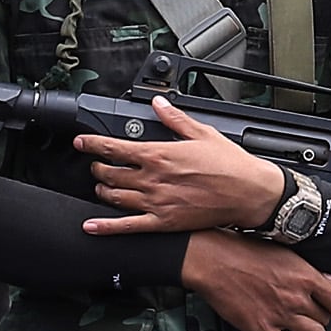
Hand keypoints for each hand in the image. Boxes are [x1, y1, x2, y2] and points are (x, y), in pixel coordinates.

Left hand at [76, 100, 290, 233]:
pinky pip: (127, 226)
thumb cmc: (230, 164)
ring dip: (102, 190)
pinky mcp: (163, 223)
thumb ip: (174, 118)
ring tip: (101, 186)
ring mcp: (156, 203)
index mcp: (159, 154)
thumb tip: (158, 104)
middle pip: (110, 173)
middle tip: (96, 165)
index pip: (114, 147)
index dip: (92, 144)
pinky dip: (106, 227)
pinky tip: (91, 226)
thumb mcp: (202, 133)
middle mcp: (152, 179)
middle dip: (97, 167)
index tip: (81, 143)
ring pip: (114, 197)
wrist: (249, 193)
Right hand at [177, 229, 330, 330]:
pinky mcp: (263, 330)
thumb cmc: (243, 252)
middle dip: (323, 321)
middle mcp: (297, 298)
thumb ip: (308, 269)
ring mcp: (281, 315)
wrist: (214, 262)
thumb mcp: (282, 253)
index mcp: (305, 277)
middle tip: (318, 321)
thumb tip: (328, 279)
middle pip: (326, 319)